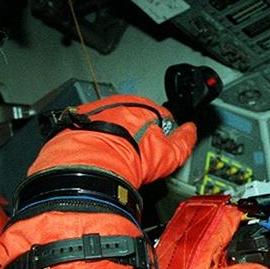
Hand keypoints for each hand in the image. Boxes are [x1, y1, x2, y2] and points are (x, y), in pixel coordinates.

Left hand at [29, 95, 196, 188]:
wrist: (92, 165)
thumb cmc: (130, 160)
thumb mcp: (171, 156)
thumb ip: (185, 140)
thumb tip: (190, 132)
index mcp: (146, 106)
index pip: (161, 117)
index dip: (163, 136)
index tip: (158, 151)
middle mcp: (120, 103)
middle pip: (134, 119)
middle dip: (137, 137)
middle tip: (137, 159)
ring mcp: (98, 110)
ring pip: (111, 124)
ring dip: (115, 138)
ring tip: (117, 160)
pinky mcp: (78, 121)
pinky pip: (91, 129)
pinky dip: (95, 140)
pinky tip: (99, 156)